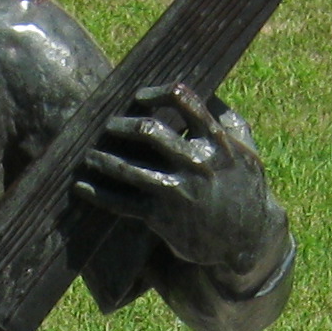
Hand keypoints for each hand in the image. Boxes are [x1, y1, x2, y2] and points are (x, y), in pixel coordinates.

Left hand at [75, 81, 280, 273]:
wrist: (249, 238)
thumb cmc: (245, 188)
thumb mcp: (248, 150)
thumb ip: (229, 120)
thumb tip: (206, 92)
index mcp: (217, 140)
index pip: (182, 99)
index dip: (154, 92)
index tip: (138, 97)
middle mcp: (197, 163)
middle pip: (148, 130)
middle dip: (121, 125)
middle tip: (108, 126)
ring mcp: (178, 191)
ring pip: (128, 167)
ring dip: (102, 158)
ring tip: (89, 155)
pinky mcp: (163, 217)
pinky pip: (122, 203)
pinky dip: (98, 193)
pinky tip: (81, 187)